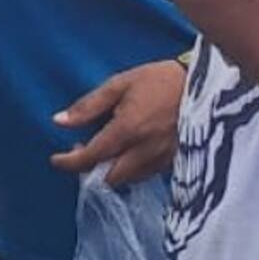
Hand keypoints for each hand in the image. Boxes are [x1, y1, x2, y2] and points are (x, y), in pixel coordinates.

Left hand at [49, 59, 186, 187]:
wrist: (202, 83)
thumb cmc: (158, 79)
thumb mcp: (118, 84)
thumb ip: (88, 106)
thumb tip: (59, 122)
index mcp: (128, 130)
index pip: (91, 157)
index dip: (69, 162)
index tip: (56, 160)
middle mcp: (145, 150)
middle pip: (108, 177)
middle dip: (89, 170)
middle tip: (81, 151)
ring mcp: (162, 159)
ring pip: (128, 179)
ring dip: (110, 171)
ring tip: (103, 149)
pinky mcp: (175, 161)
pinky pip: (146, 174)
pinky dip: (130, 169)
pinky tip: (126, 152)